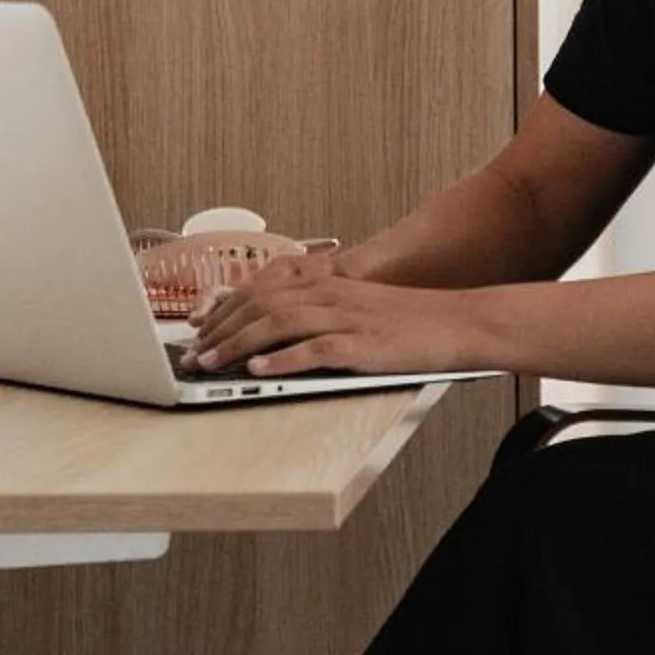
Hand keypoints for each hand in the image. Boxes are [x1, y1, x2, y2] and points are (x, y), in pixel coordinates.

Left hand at [191, 268, 480, 377]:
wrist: (459, 322)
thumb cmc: (410, 321)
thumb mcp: (358, 308)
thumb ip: (319, 313)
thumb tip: (274, 336)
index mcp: (327, 283)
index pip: (260, 291)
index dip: (224, 311)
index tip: (199, 332)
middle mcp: (331, 293)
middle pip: (261, 304)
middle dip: (220, 330)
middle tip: (194, 354)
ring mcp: (347, 317)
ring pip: (278, 323)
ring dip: (239, 344)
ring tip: (212, 363)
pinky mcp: (364, 344)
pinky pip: (314, 349)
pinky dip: (282, 360)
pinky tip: (259, 371)